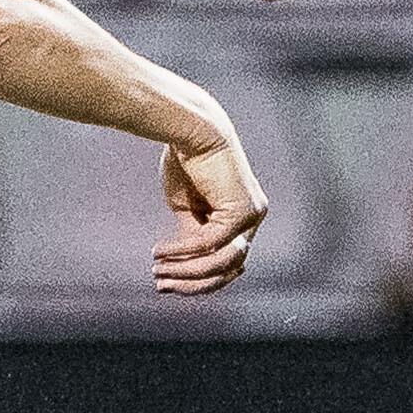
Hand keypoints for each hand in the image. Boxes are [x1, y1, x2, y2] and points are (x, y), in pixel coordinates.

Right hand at [157, 131, 264, 292]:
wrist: (191, 128)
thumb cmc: (186, 161)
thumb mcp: (187, 208)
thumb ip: (193, 235)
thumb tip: (187, 264)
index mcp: (242, 217)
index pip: (226, 261)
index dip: (198, 278)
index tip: (169, 283)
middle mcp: (253, 218)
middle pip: (227, 268)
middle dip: (191, 282)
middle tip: (161, 284)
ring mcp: (252, 216)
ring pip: (221, 261)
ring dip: (186, 271)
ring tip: (159, 271)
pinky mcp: (242, 211)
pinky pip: (210, 243)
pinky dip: (183, 251)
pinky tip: (161, 252)